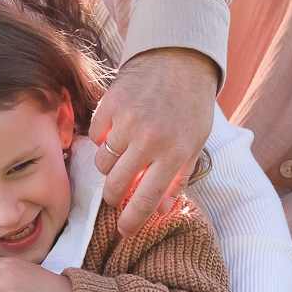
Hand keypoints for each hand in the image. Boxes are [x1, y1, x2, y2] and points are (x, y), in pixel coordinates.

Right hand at [89, 47, 218, 235]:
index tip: (125, 230)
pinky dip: (103, 139)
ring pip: (102, 164)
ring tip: (122, 156)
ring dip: (109, 167)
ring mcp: (128, 121)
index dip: (133, 220)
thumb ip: (178, 178)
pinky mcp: (111, 105)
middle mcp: (150, 139)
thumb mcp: (196, 143)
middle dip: (113, 198)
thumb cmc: (190, 106)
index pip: (148, 198)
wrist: (178, 60)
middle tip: (116, 196)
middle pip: (116, 185)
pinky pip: (95, 136)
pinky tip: (117, 131)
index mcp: (175, 152)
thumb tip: (162, 211)